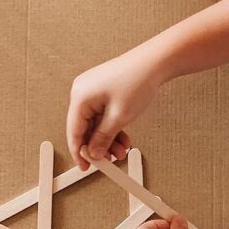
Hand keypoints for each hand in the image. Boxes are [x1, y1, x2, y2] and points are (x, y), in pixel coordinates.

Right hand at [66, 47, 161, 168]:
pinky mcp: (102, 89)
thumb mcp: (119, 117)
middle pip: (84, 127)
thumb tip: (94, 152)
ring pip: (95, 123)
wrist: (154, 61)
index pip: (74, 131)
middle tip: (109, 160)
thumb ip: (103, 138)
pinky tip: (122, 137)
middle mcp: (82, 91)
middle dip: (98, 145)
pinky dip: (111, 127)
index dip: (79, 152)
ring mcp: (92, 89)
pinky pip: (102, 114)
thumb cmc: (137, 81)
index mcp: (80, 96)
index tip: (85, 167)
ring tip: (122, 150)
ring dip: (107, 138)